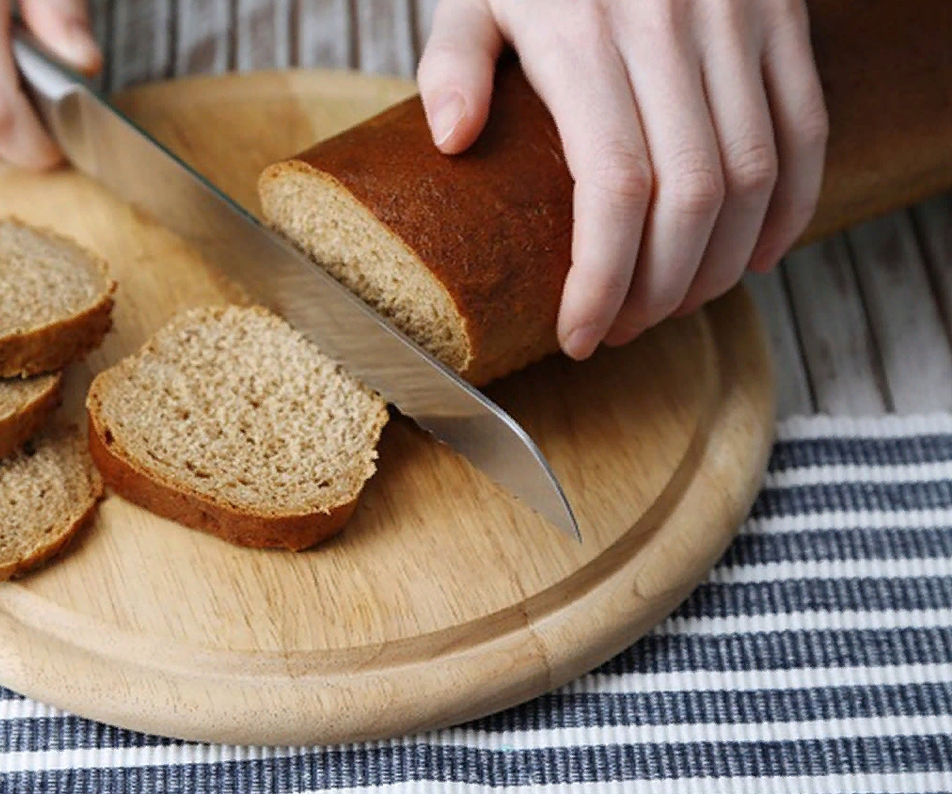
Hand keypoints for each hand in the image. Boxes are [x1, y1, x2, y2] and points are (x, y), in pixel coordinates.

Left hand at [416, 0, 828, 358]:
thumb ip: (453, 61)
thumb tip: (452, 140)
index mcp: (586, 35)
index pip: (613, 186)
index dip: (602, 279)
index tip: (581, 334)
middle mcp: (671, 29)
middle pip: (692, 196)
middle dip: (661, 288)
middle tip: (624, 327)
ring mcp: (738, 23)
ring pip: (756, 177)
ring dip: (722, 265)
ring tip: (676, 304)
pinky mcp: (781, 20)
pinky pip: (806, 130)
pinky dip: (791, 209)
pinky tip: (755, 257)